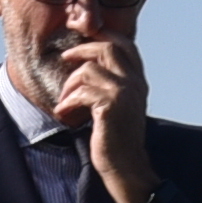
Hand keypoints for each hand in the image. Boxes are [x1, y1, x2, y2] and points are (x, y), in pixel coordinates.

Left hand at [55, 39, 154, 202]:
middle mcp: (135, 83)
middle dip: (81, 50)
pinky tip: (64, 114)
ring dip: (69, 85)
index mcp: (138, 80)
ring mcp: (125, 93)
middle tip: (64, 57)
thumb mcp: (118, 105)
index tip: (81, 35)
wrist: (125, 167)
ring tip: (64, 102)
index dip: (102, 35)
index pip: (124, 44)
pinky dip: (67, 102)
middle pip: (108, 47)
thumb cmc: (116, 139)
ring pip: (89, 70)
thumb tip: (85, 64)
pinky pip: (82, 92)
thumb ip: (110, 84)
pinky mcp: (111, 107)